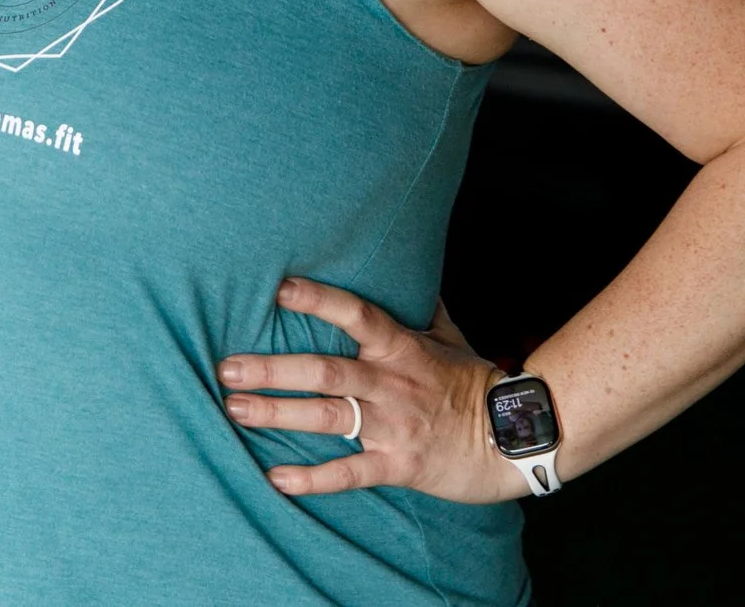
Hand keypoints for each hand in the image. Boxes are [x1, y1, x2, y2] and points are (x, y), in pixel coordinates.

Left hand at [218, 277, 521, 503]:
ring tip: (236, 410)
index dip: (319, 300)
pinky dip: (313, 479)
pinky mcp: (399, 464)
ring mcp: (394, 425)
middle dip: (274, 369)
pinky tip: (276, 479)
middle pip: (325, 371)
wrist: (516, 439)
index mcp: (401, 347)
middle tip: (227, 369)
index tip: (278, 289)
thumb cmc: (476, 383)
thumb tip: (406, 266)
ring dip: (279, 413)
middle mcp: (391, 383)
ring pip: (329, 417)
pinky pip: (350, 472)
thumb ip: (420, 307)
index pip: (356, 314)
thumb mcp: (450, 337)